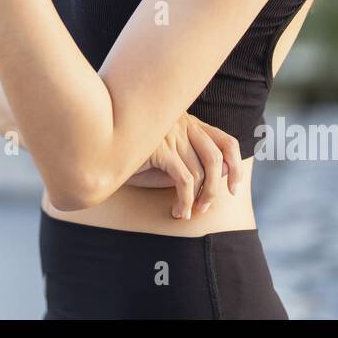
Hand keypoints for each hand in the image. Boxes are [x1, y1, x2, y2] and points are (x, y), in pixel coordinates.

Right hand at [129, 113, 244, 219]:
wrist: (101, 148)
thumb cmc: (133, 154)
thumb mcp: (166, 156)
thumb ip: (190, 161)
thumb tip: (217, 178)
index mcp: (190, 123)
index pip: (227, 141)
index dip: (236, 166)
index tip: (234, 189)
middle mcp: (183, 124)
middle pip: (216, 159)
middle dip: (215, 189)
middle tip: (205, 209)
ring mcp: (171, 134)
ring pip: (201, 172)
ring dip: (199, 199)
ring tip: (188, 214)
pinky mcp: (159, 148)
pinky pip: (184, 180)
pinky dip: (185, 201)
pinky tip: (178, 211)